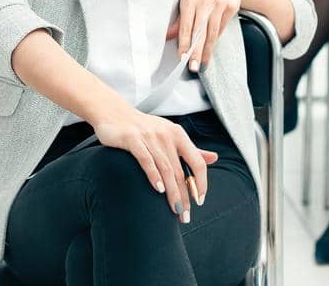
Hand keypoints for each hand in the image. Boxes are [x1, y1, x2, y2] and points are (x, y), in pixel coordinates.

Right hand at [92, 103, 219, 221]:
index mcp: (178, 135)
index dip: (201, 183)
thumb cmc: (144, 127)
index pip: (197, 162)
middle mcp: (166, 135)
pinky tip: (158, 189)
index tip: (200, 200)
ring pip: (166, 169)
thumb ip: (191, 149)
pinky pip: (146, 160)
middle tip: (185, 215)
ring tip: (175, 209)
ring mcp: (149, 137)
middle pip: (180, 171)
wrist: (114, 113)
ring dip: (172, 192)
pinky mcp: (132, 139)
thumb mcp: (170, 134)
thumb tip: (214, 158)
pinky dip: (154, 175)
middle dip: (185, 196)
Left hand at [167, 0, 244, 72]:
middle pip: (200, 32)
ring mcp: (220, 3)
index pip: (186, 26)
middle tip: (193, 67)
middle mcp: (206, 1)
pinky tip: (211, 46)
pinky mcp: (232, 5)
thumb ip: (180, 18)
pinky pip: (222, 27)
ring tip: (202, 63)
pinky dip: (216, 38)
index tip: (182, 58)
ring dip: (207, 50)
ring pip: (213, 32)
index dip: (184, 44)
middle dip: (196, 52)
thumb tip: (168, 37)